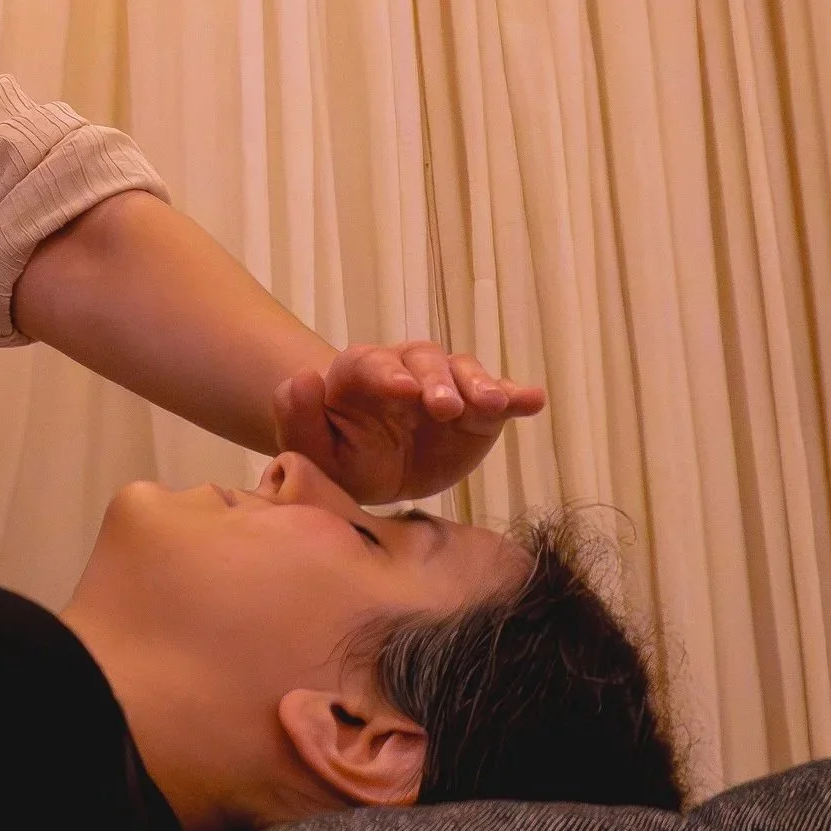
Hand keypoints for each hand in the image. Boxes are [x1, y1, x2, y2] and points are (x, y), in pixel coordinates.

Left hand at [271, 341, 545, 503]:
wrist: (372, 469)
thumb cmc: (338, 453)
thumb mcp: (311, 445)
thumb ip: (298, 414)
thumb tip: (302, 378)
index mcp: (358, 373)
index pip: (369, 363)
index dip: (386, 373)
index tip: (401, 390)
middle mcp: (405, 369)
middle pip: (422, 360)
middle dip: (435, 380)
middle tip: (443, 407)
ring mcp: (445, 386)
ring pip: (461, 371)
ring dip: (476, 384)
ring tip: (492, 404)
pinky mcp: (476, 411)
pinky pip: (498, 397)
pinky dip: (516, 395)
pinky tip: (533, 400)